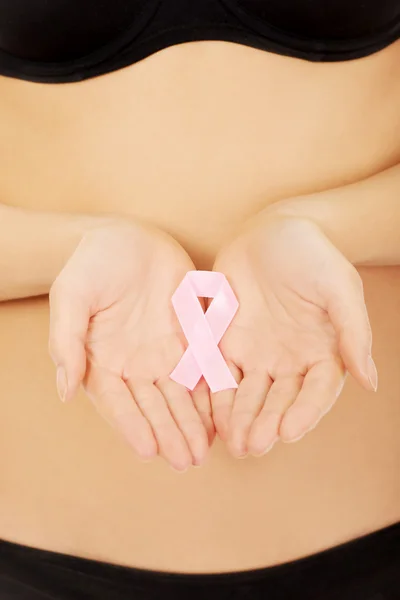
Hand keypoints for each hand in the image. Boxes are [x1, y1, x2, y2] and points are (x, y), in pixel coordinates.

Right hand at [49, 218, 213, 470]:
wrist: (123, 236)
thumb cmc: (90, 266)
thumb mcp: (71, 298)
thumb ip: (66, 342)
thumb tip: (65, 392)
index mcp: (104, 362)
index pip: (119, 402)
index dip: (133, 426)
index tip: (149, 450)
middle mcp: (136, 364)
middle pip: (155, 406)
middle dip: (171, 433)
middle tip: (187, 461)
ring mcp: (164, 351)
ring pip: (182, 394)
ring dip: (193, 422)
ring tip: (205, 449)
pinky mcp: (189, 334)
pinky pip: (203, 365)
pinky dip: (212, 390)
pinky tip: (223, 412)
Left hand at [212, 214, 376, 457]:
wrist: (273, 230)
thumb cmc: (313, 256)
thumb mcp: (340, 289)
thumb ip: (353, 333)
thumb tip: (370, 382)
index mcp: (322, 353)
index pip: (315, 392)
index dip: (304, 413)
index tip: (288, 432)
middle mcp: (290, 361)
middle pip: (279, 401)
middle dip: (266, 424)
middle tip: (252, 446)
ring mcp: (256, 354)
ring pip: (248, 395)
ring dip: (240, 419)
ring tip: (231, 442)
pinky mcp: (226, 342)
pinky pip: (218, 373)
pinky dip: (214, 394)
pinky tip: (208, 414)